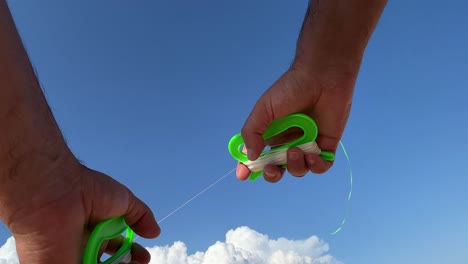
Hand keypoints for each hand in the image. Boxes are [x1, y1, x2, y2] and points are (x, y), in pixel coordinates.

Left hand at [1, 153, 159, 263]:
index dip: (133, 255)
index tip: (144, 256)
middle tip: (139, 260)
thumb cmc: (84, 188)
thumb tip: (156, 232)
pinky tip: (110, 263)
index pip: (117, 251)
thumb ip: (140, 216)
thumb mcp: (123, 200)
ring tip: (128, 262)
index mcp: (95, 231)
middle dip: (126, 263)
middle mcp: (82, 246)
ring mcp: (70, 258)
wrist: (57, 190)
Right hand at [237, 65, 354, 182]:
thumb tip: (250, 156)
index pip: (258, 157)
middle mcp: (287, 142)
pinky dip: (315, 166)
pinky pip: (321, 167)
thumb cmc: (290, 89)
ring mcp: (307, 145)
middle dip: (272, 174)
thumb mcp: (263, 109)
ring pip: (298, 170)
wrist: (321, 77)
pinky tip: (312, 156)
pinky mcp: (326, 146)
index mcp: (270, 134)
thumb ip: (252, 132)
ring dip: (295, 166)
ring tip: (295, 150)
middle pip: (277, 169)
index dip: (250, 168)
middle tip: (272, 169)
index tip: (243, 175)